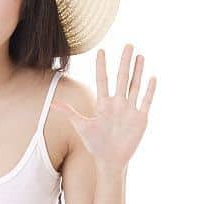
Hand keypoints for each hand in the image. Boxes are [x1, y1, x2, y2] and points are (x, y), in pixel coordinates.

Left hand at [51, 44, 156, 171]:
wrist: (110, 159)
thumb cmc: (94, 143)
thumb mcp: (81, 126)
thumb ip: (68, 112)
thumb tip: (52, 103)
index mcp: (103, 103)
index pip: (102, 79)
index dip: (101, 66)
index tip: (101, 50)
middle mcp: (117, 103)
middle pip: (121, 77)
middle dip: (124, 61)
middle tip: (128, 44)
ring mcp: (129, 109)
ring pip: (135, 85)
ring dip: (138, 71)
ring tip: (140, 56)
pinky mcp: (140, 118)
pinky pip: (146, 101)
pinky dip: (149, 90)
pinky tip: (152, 77)